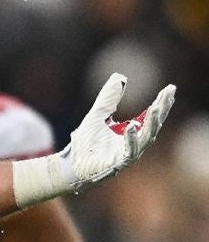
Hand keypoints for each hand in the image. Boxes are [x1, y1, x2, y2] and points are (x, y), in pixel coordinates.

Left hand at [62, 73, 174, 190]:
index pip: (150, 116)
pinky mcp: (119, 163)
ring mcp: (128, 154)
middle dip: (162, 109)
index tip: (170, 89)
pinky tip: (132, 126)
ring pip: (146, 138)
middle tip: (169, 94)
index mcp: (132, 132)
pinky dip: (132, 139)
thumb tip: (120, 77)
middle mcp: (134, 143)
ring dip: (152, 123)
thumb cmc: (85, 144)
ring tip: (156, 108)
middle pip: (153, 125)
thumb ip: (108, 99)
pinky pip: (129, 151)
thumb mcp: (97, 115)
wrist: (71, 164)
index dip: (161, 103)